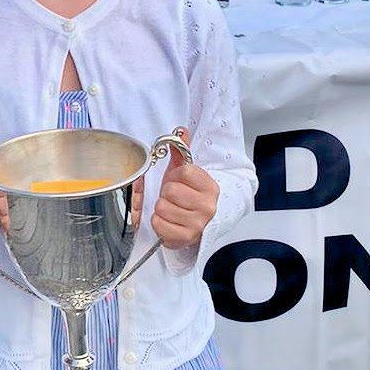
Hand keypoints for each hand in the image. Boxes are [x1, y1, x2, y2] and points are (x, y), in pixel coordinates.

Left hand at [151, 129, 218, 250]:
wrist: (201, 224)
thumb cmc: (190, 196)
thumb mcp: (187, 173)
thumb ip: (182, 151)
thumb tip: (181, 130)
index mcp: (211, 187)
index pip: (184, 172)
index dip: (176, 175)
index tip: (180, 181)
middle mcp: (208, 206)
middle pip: (170, 190)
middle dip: (167, 193)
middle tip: (174, 198)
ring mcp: (198, 224)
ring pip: (162, 207)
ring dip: (162, 208)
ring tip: (172, 210)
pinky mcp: (185, 238)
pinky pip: (158, 223)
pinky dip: (159, 222)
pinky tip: (168, 221)